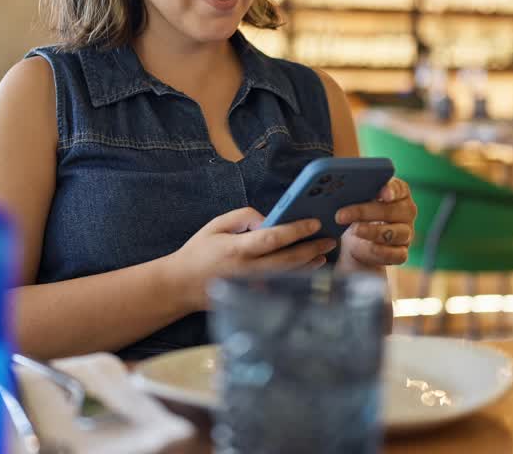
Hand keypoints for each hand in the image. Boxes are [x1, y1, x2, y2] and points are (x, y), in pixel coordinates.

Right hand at [163, 207, 337, 311]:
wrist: (182, 285)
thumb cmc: (199, 251)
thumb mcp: (216, 225)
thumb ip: (244, 217)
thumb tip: (270, 220)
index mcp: (237, 249)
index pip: (273, 238)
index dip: (296, 230)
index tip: (314, 222)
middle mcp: (248, 270)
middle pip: (288, 260)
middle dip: (312, 248)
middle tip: (330, 239)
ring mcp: (252, 286)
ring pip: (288, 275)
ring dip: (309, 264)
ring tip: (324, 252)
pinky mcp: (253, 296)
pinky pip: (281, 284)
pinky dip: (297, 275)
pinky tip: (309, 266)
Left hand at [335, 177, 415, 271]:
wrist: (358, 240)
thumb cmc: (360, 213)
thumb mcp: (357, 200)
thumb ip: (354, 192)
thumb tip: (337, 189)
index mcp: (399, 193)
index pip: (399, 188)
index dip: (391, 190)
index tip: (383, 194)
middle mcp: (406, 212)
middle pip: (392, 211)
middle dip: (365, 212)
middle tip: (341, 215)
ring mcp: (406, 233)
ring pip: (396, 233)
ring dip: (373, 232)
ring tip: (354, 231)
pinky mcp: (401, 252)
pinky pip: (396, 254)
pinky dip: (380, 252)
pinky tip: (362, 249)